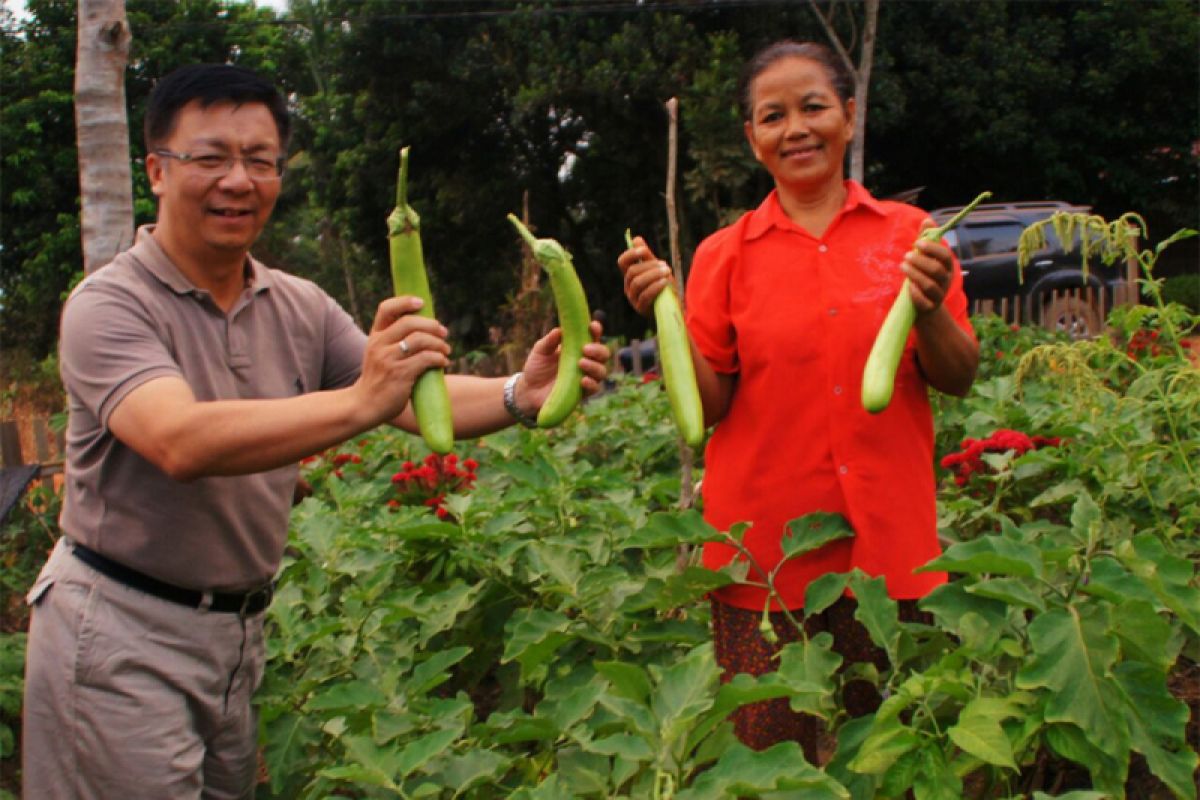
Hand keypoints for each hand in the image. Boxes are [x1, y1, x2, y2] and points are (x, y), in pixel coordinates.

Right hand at [355, 296, 450, 425]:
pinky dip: (439, 359)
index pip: (386, 309)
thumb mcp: (379, 355)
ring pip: (420, 339)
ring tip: (446, 351)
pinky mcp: (399, 374)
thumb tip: (427, 329)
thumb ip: (394, 342)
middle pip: (409, 322)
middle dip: (432, 325)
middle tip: (444, 332)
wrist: (365, 406)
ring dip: (439, 343)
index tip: (422, 303)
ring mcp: (388, 359)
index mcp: (374, 336)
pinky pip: (426, 359)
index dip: (405, 301)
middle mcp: (379, 344)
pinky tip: (443, 363)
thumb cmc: (378, 380)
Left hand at [517, 321, 610, 412]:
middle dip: (598, 350)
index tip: (592, 326)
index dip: (596, 331)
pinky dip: (592, 384)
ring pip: (601, 371)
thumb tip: (559, 330)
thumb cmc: (537, 367)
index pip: (593, 338)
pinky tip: (583, 380)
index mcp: (578, 348)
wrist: (528, 389)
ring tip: (580, 363)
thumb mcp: (540, 350)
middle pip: (603, 354)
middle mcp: (586, 362)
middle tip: (585, 349)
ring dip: (594, 366)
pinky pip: (594, 389)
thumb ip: (549, 341)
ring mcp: (585, 377)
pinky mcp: (582, 393)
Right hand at [617, 236, 674, 316]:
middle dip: (649, 266)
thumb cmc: (663, 287)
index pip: (622, 262)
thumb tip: (636, 239)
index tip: (643, 251)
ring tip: (668, 271)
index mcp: (630, 276)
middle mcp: (628, 287)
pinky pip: (645, 296)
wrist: (672, 308)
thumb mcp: (657, 269)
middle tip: (665, 265)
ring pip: (637, 283)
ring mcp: (633, 299)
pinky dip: (655, 286)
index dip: (630, 254)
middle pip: (632, 271)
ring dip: (653, 274)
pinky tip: (665, 282)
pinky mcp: (641, 309)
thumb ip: (647, 256)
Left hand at [903, 220, 955, 315]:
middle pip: (936, 270)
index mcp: (946, 268)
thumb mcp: (927, 259)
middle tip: (906, 256)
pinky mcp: (929, 308)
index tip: (917, 243)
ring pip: (929, 285)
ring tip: (902, 266)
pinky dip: (916, 294)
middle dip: (920, 261)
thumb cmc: (925, 278)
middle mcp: (945, 281)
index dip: (932, 248)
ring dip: (914, 274)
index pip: (945, 256)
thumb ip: (927, 241)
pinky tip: (908, 286)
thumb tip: (927, 220)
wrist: (927, 308)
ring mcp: (938, 295)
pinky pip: (924, 302)